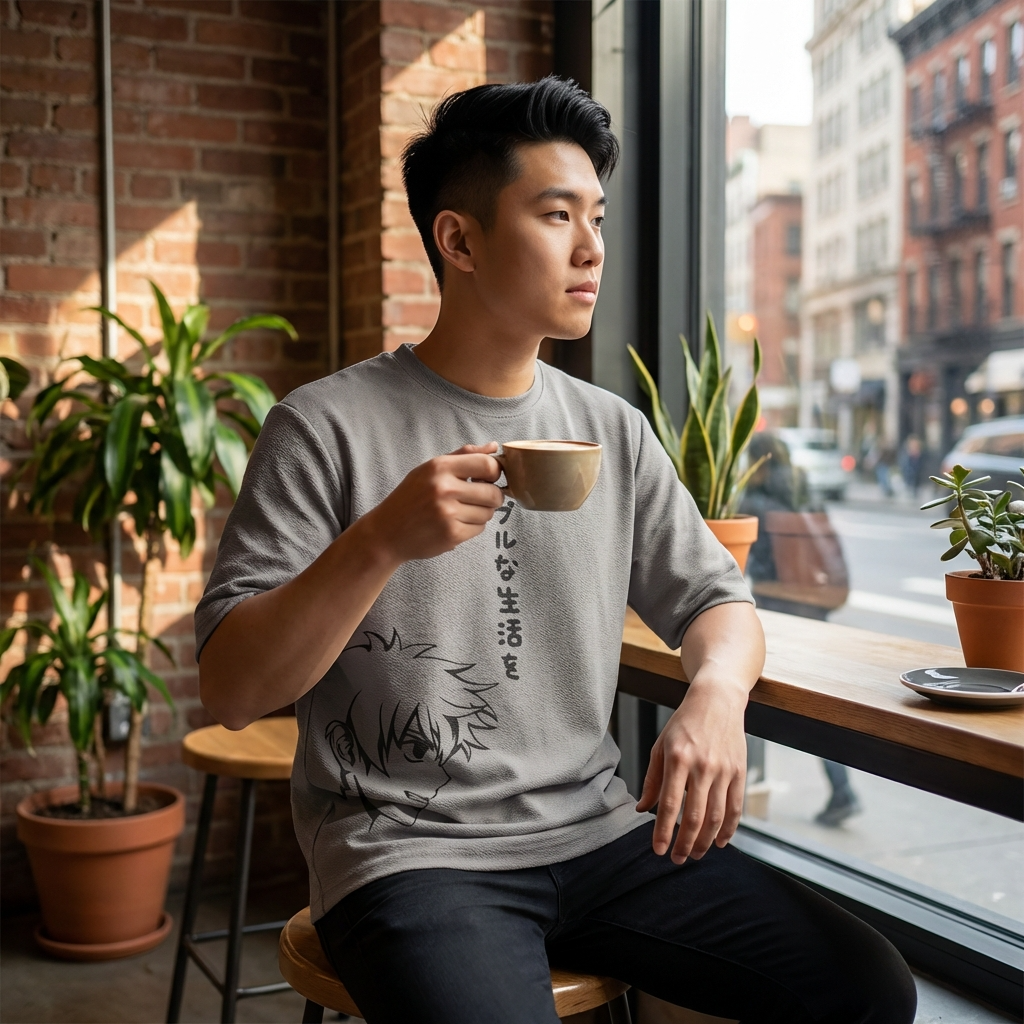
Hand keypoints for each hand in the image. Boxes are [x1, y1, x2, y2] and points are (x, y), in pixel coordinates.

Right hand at [362, 443, 503, 563]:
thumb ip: (463, 455)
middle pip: (494, 493)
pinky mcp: (451, 535)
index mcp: (440, 467)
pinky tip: (455, 523)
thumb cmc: (411, 497)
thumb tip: (494, 446)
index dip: (495, 472)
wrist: (387, 532)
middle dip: (492, 496)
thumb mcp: (430, 469)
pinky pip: (480, 529)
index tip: (489, 478)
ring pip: (488, 513)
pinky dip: (472, 527)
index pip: (487, 465)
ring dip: (481, 513)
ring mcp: (448, 513)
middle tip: (481, 498)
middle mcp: (444, 489)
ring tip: (461, 511)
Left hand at [635, 679, 747, 863]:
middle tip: (677, 859)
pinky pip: (736, 808)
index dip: (664, 831)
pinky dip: (728, 829)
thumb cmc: (683, 724)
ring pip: (717, 817)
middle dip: (685, 843)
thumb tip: (642, 809)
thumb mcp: (660, 746)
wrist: (717, 700)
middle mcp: (703, 766)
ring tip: (694, 854)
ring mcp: (724, 770)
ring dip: (705, 841)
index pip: (669, 804)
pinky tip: (720, 842)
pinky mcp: (740, 772)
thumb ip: (653, 780)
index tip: (658, 850)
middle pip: (696, 817)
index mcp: (678, 758)